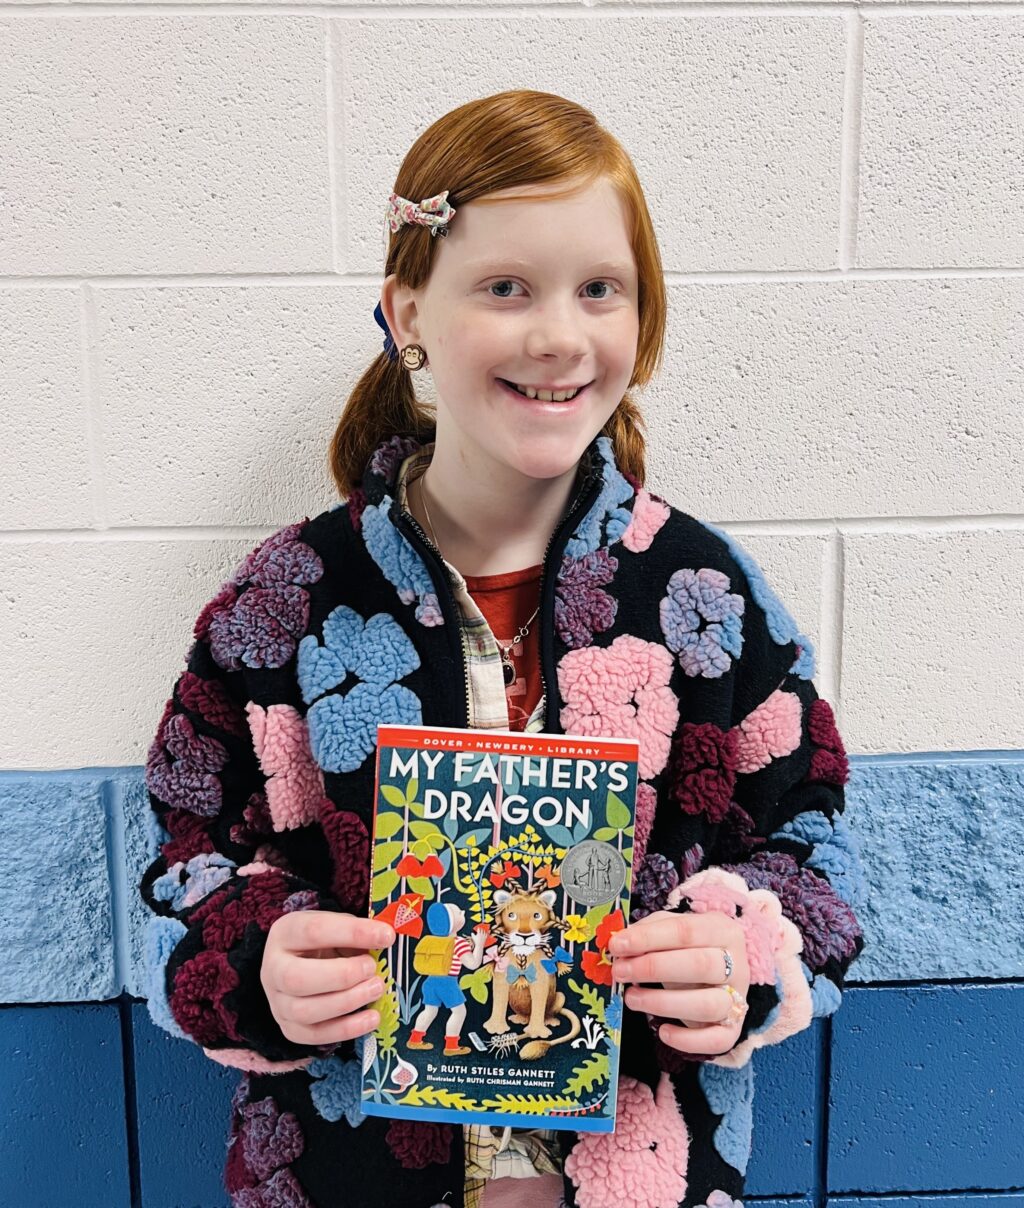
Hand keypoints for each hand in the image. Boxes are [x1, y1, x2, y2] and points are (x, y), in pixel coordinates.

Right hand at [261, 911, 395, 1044]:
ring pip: (304, 1011)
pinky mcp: (290, 1028)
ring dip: (347, 1002)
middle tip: (373, 968)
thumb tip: (385, 939)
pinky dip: (347, 1029)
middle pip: (297, 978)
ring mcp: (277, 1003)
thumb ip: (357, 932)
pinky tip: (372, 1017)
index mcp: (284, 934)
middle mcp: (273, 970)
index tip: (386, 936)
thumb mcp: (337, 926)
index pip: (313, 931)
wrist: (303, 964)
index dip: (353, 933)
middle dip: (342, 975)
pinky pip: (315, 1035)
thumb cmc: (325, 942)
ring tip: (376, 989)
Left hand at [609, 909, 749, 1055]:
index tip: (618, 945)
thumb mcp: (670, 930)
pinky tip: (662, 1031)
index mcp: (722, 930)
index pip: (685, 930)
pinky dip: (688, 1040)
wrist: (714, 973)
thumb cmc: (685, 948)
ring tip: (631, 998)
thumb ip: (648, 933)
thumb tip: (620, 944)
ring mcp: (738, 998)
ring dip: (663, 1003)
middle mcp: (737, 964)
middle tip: (620, 971)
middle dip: (653, 968)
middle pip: (700, 965)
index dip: (648, 938)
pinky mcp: (733, 1029)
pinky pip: (717, 1041)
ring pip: (708, 1004)